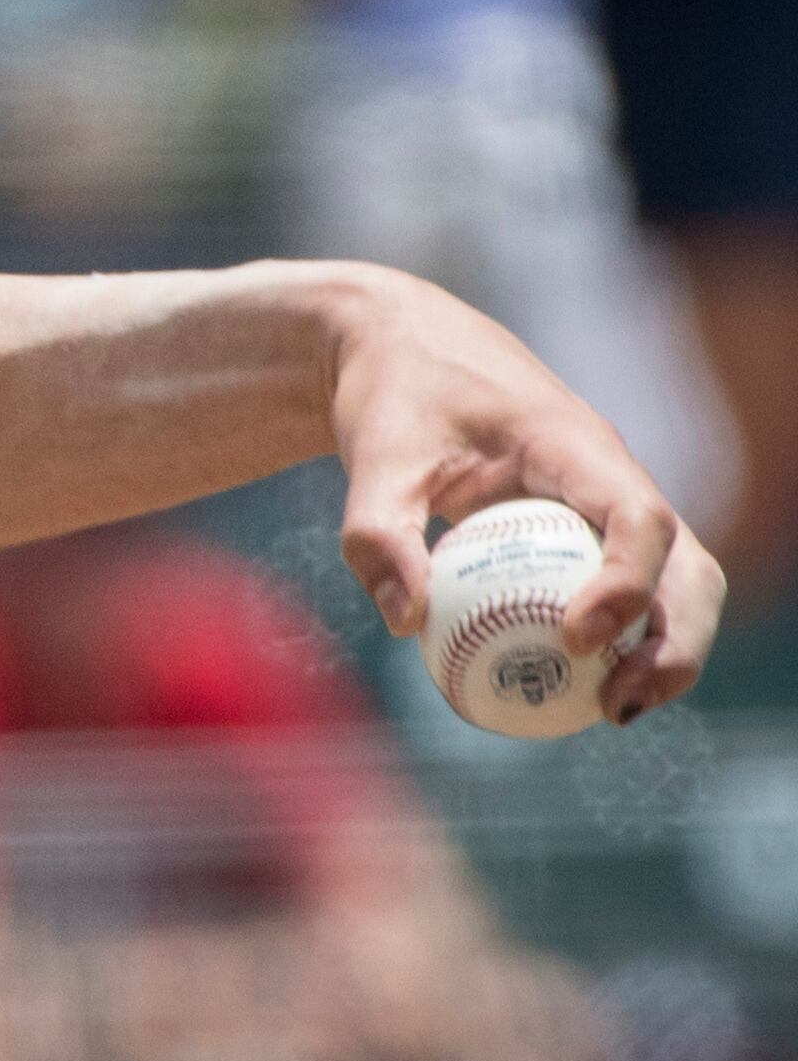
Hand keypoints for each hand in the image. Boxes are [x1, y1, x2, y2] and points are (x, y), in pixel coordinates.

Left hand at [326, 265, 720, 722]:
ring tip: (608, 712)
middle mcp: (610, 476)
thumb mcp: (373, 456)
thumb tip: (407, 625)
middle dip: (675, 640)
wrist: (402, 348)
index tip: (574, 637)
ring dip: (661, 651)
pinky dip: (621, 642)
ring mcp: (606, 504)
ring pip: (675, 584)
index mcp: (575, 444)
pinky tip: (572, 691)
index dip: (626, 582)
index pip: (638, 516)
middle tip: (617, 706)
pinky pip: (626, 590)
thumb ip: (378, 533)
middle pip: (688, 564)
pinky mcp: (585, 528)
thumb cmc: (394, 396)